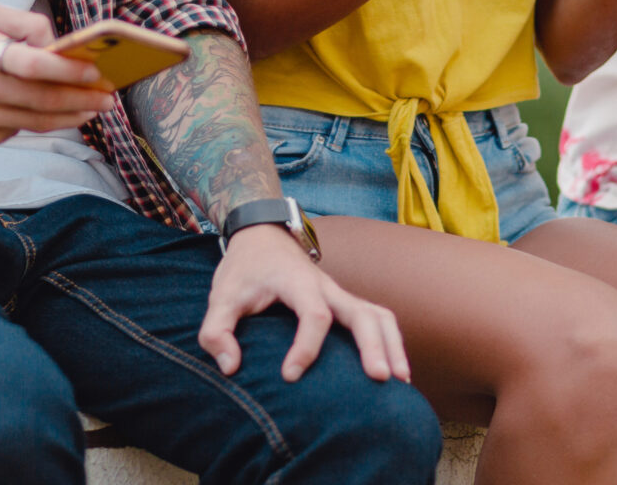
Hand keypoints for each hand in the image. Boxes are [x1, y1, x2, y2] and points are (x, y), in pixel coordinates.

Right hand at [0, 4, 115, 145]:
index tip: (97, 73)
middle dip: (83, 99)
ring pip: (35, 122)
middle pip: (43, 99)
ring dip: (72, 117)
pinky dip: (39, 124)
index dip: (70, 71)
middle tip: (108, 98)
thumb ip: (25, 23)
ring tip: (93, 109)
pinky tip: (57, 116)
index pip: (35, 64)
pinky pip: (15, 131)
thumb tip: (58, 44)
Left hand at [199, 223, 410, 383]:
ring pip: (378, 314)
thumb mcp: (221, 296)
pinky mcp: (345, 303)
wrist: (262, 235)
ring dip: (392, 344)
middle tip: (380, 379)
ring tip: (400, 381)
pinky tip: (394, 372)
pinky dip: (389, 342)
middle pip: (362, 312)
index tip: (289, 375)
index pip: (314, 314)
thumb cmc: (244, 269)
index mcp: (297, 282)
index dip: (305, 346)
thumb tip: (231, 367)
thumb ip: (216, 331)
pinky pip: (376, 319)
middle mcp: (326, 287)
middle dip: (373, 345)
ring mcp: (340, 294)